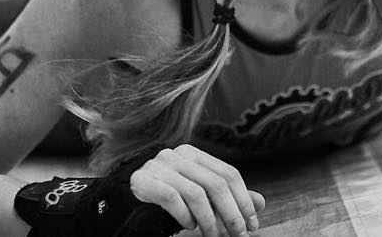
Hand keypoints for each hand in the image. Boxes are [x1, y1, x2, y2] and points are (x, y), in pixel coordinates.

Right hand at [129, 144, 265, 235]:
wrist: (121, 199)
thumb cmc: (165, 198)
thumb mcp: (199, 196)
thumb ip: (227, 198)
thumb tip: (261, 202)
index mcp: (194, 154)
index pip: (228, 173)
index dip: (244, 200)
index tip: (252, 225)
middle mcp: (177, 155)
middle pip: (216, 183)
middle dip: (231, 214)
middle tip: (238, 236)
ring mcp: (159, 166)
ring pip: (196, 193)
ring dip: (209, 221)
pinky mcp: (143, 181)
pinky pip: (172, 198)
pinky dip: (184, 216)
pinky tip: (188, 226)